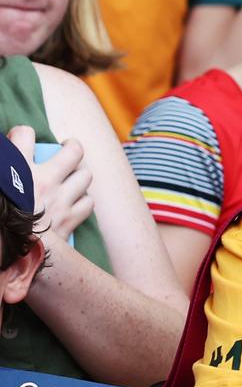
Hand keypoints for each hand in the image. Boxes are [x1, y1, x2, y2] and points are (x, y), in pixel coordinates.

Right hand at [7, 126, 92, 241]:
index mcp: (16, 169)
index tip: (22, 138)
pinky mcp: (69, 219)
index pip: (24, 135)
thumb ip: (3, 169)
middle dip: (72, 147)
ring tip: (71, 177)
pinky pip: (87, 203)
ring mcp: (61, 199)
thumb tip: (5, 162)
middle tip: (67, 147)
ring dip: (79, 176)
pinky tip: (74, 202)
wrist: (8, 253)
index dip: (23, 134)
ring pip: (85, 176)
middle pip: (73, 152)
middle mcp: (44, 180)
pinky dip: (82, 201)